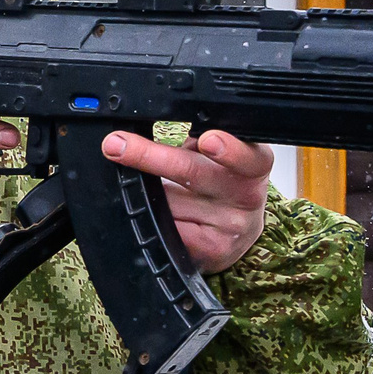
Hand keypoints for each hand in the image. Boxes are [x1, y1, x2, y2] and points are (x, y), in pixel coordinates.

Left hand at [101, 129, 272, 273]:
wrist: (238, 231)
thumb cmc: (223, 182)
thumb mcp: (221, 155)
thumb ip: (199, 140)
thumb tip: (151, 123)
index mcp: (255, 164)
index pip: (246, 155)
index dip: (228, 149)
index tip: (207, 140)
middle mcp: (247, 196)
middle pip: (194, 174)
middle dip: (150, 157)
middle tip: (117, 146)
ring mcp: (230, 227)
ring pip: (169, 203)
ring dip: (144, 193)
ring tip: (138, 186)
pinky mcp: (211, 251)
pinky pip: (166, 229)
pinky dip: (150, 218)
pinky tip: (149, 213)